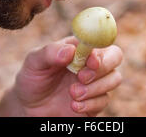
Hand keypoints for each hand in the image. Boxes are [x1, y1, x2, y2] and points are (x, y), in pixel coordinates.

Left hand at [0, 36, 122, 116]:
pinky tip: (73, 106)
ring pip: (114, 79)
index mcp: (79, 47)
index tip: (90, 61)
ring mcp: (96, 81)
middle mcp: (91, 62)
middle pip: (115, 56)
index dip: (99, 48)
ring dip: (95, 88)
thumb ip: (49, 53)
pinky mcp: (96, 101)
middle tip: (82, 77)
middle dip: (103, 67)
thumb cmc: (32, 78)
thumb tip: (69, 51)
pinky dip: (90, 104)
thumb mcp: (33, 62)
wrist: (29, 106)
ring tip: (72, 94)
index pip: (99, 40)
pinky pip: (105, 100)